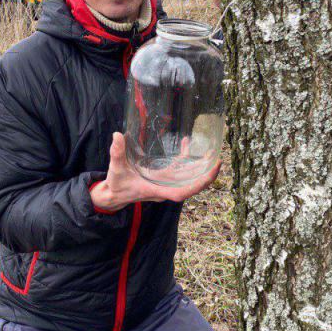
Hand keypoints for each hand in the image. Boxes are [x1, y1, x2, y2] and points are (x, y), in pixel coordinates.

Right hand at [90, 132, 221, 211]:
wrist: (113, 194)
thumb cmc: (117, 185)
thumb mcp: (116, 169)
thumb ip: (117, 153)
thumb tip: (117, 135)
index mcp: (157, 190)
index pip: (182, 192)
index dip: (199, 184)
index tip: (211, 173)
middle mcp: (165, 187)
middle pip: (191, 184)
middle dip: (205, 173)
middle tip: (218, 159)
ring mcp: (165, 182)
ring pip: (187, 176)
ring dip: (199, 165)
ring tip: (211, 152)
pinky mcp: (162, 176)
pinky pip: (178, 168)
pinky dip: (184, 157)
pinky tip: (186, 142)